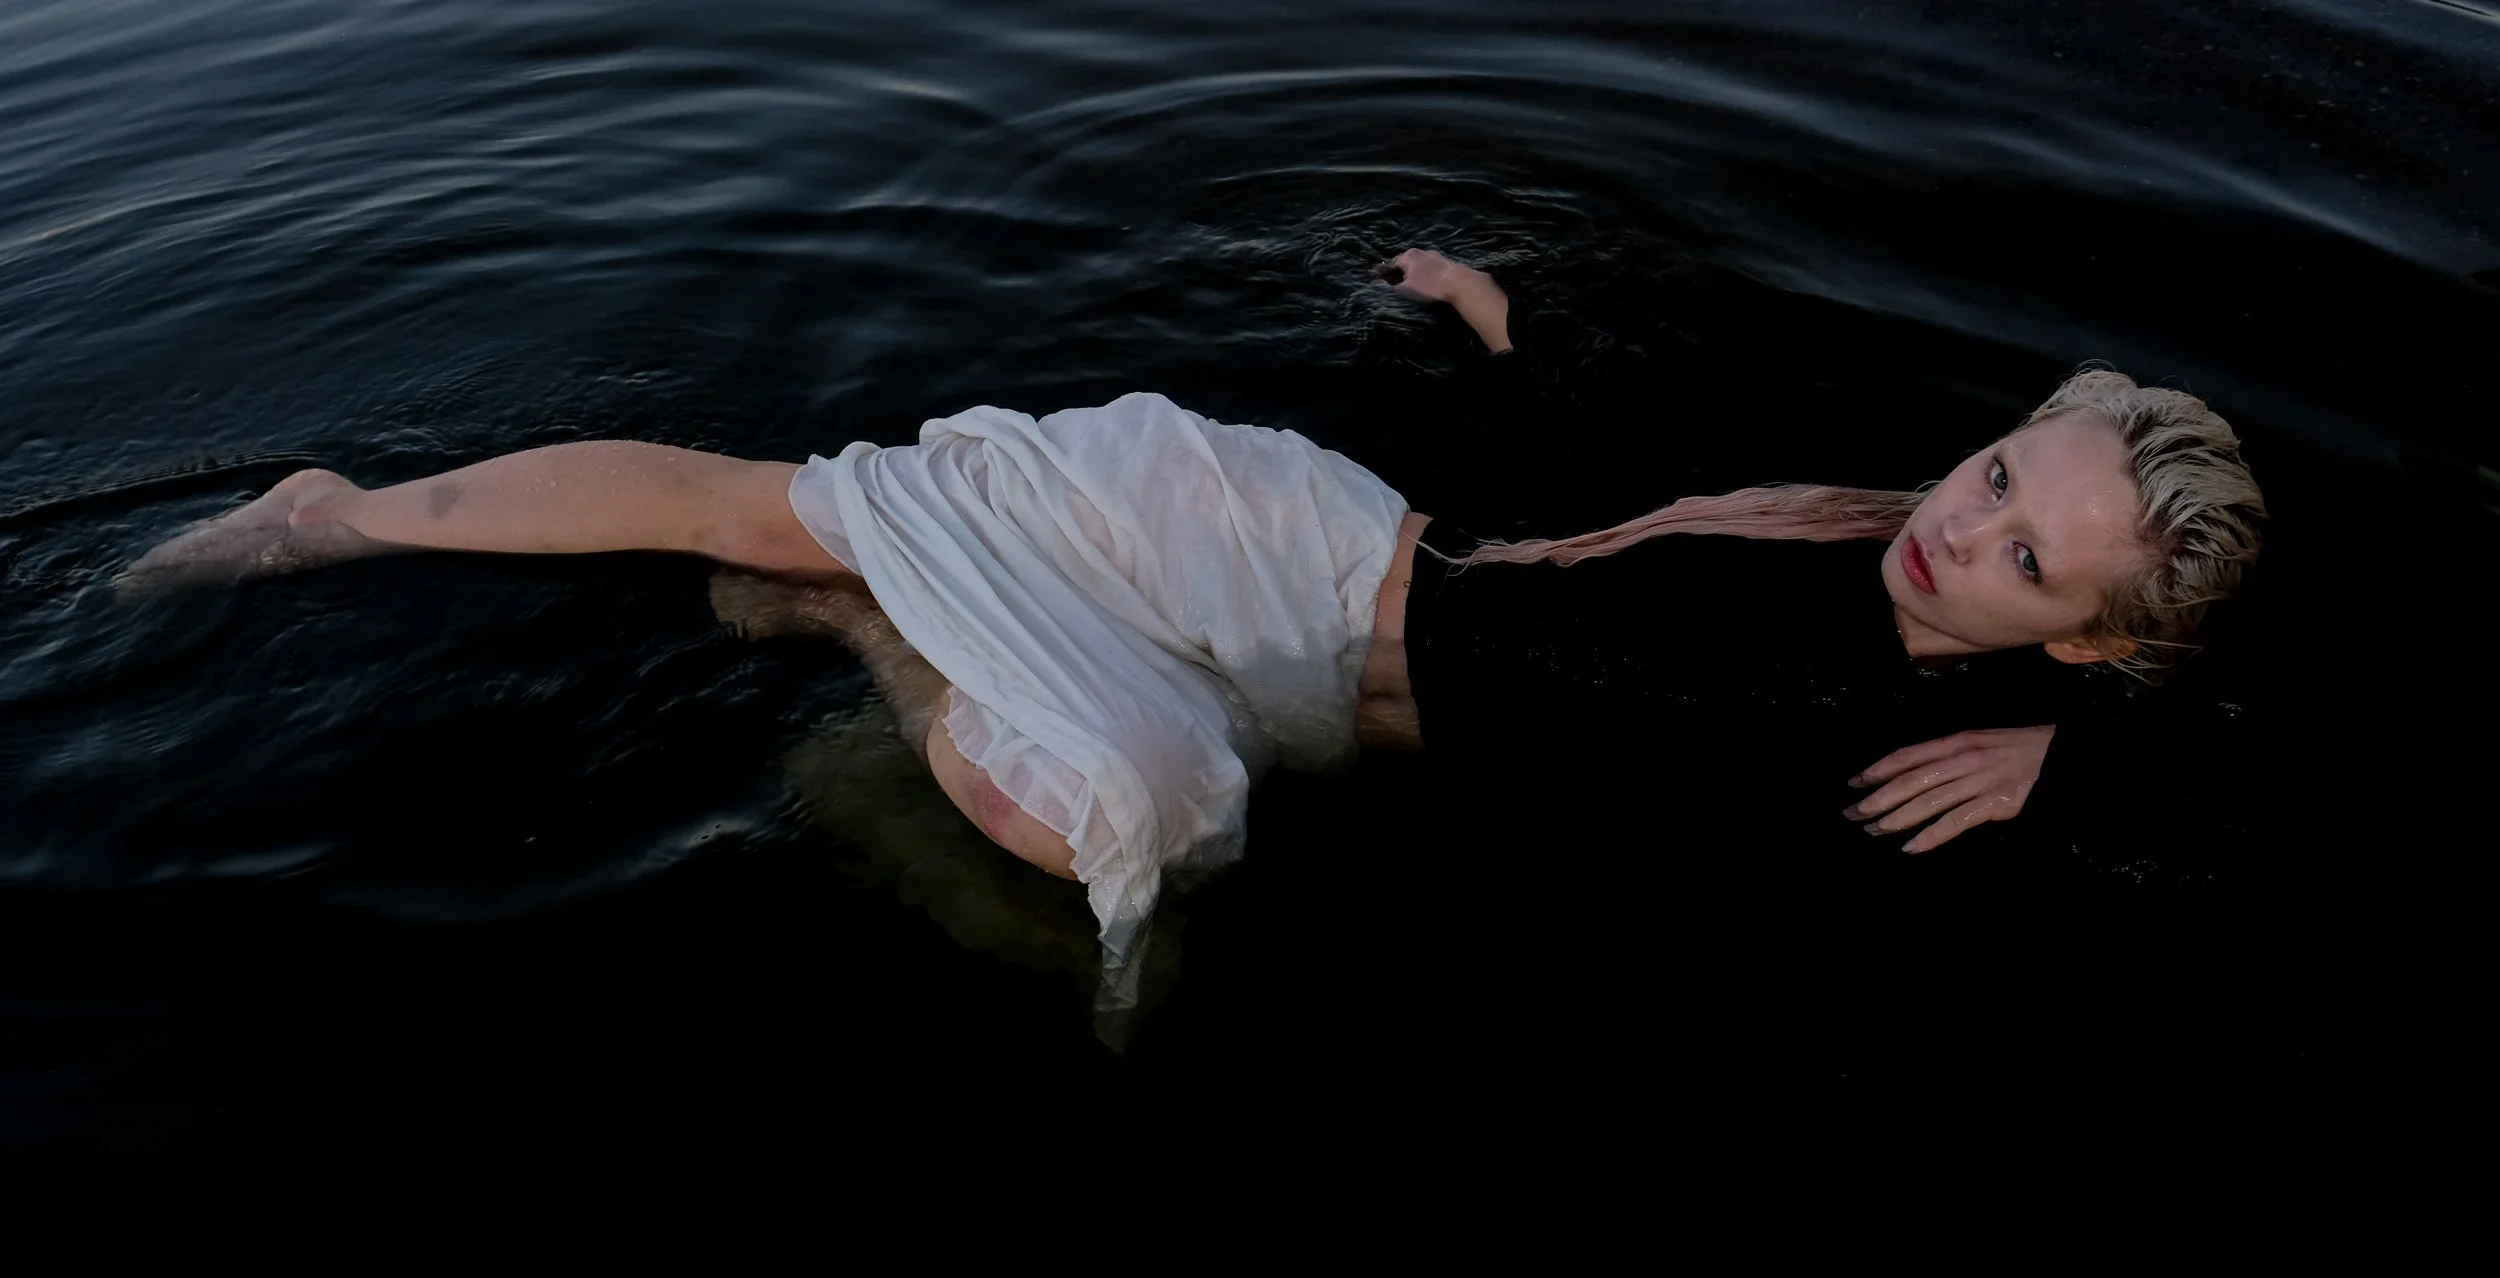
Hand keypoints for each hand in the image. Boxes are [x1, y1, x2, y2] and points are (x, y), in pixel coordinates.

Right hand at [1376, 248, 1494, 304]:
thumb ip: (1390, 288)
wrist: (1459, 283)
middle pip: (1405, 263)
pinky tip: (1427, 284)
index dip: (1383, 273)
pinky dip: (1425, 275)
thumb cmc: (1429, 286)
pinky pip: (1430, 269)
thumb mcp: (1405, 289)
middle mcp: (1421, 252)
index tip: (1378, 280)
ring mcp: (1435, 256)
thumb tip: (1378, 286)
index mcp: (1408, 256)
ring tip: (1411, 285)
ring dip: (1413, 274)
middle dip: (1399, 272)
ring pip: (1419, 265)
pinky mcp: (1447, 263)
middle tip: (1393, 284)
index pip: (1391, 263)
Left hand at [1842, 725, 2054, 852]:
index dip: (1878, 770)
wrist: (2062, 755)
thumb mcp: (1979, 741)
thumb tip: (1913, 771)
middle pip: (1910, 781)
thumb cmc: (2017, 749)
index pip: (1907, 756)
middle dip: (1878, 798)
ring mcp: (1979, 782)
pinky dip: (1931, 836)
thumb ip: (1948, 754)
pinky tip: (1911, 847)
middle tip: (1854, 813)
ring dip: (1896, 818)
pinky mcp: (1996, 804)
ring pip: (1927, 802)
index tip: (1856, 783)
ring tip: (1874, 830)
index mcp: (1956, 741)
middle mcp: (1963, 759)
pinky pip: (1956, 822)